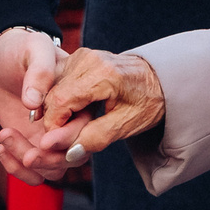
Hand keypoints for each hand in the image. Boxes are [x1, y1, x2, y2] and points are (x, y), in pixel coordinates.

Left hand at [0, 28, 67, 185]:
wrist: (1, 57)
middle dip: (50, 160)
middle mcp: (69, 122)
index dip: (66, 139)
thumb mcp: (34, 48)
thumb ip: (40, 71)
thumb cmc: (23, 48)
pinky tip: (0, 148)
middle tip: (27, 154)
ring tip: (4, 137)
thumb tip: (33, 103)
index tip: (44, 140)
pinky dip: (16, 169)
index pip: (83, 130)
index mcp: (80, 100)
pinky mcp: (31, 144)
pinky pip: (33, 170)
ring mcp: (50, 136)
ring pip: (53, 168)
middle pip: (72, 156)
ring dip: (29, 164)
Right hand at [0, 46, 166, 183]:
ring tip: (73, 124)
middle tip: (65, 137)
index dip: (53, 126)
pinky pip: (57, 79)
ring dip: (54, 109)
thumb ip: (96, 138)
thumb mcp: (126, 125)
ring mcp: (82, 55)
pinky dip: (58, 98)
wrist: (159, 78)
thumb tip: (68, 153)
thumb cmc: (147, 101)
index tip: (57, 143)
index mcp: (102, 74)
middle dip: (52, 119)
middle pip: (51, 93)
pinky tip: (72, 112)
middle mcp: (88, 59)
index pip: (59, 101)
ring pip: (50, 86)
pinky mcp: (79, 57)